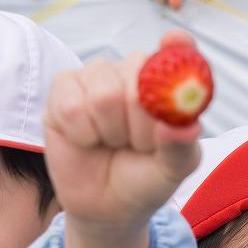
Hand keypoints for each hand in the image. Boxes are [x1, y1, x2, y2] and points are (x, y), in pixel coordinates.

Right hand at [43, 30, 201, 228]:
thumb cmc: (146, 179)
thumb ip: (182, 148)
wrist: (108, 205)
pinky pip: (72, 106)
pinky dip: (82, 134)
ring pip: (104, 95)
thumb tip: (185, 128)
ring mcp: (96, 76)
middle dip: (141, 125)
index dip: (177, 48)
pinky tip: (87, 139)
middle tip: (138, 144)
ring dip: (111, 132)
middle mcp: (133, 71)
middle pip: (138, 80)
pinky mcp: (63, 88)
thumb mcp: (173, 170)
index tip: (175, 42)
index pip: (177, 52)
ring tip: (113, 142)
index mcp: (167, 84)